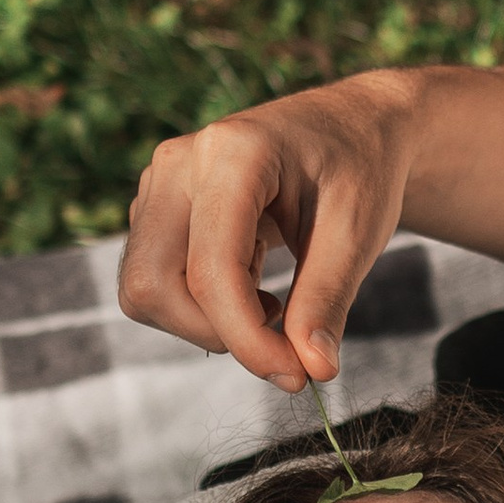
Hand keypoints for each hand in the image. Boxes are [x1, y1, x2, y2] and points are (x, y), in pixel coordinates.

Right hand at [119, 72, 423, 384]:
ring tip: (271, 301)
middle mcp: (179, 163)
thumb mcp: (358, 233)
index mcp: (233, 153)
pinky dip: (200, 305)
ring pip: (144, 289)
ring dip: (207, 321)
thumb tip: (312, 371)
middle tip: (282, 342)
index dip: (246, 337)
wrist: (350, 127)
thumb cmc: (359, 169)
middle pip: (152, 283)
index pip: (212, 268)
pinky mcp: (155, 207)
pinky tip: (251, 282)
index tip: (295, 375)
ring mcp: (159, 183)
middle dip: (215, 333)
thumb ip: (327, 301)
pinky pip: (153, 280)